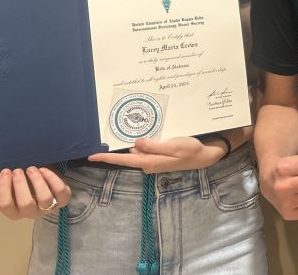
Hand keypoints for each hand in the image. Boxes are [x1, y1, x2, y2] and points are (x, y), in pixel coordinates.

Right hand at [0, 166, 70, 219]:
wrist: (46, 182)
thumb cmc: (25, 182)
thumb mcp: (11, 182)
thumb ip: (3, 180)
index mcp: (15, 211)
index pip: (5, 205)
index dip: (4, 188)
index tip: (5, 171)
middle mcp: (31, 213)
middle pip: (25, 204)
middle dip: (20, 185)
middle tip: (18, 170)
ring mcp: (49, 208)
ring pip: (45, 199)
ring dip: (37, 182)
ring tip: (31, 168)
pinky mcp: (63, 199)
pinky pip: (60, 191)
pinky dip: (52, 179)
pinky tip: (43, 169)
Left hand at [87, 136, 224, 172]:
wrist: (205, 156)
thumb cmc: (190, 150)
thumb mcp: (174, 146)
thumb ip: (154, 145)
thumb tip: (135, 144)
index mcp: (150, 162)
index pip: (124, 160)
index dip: (108, 157)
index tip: (92, 155)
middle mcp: (148, 164)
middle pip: (129, 155)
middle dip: (121, 145)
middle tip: (112, 133)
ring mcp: (153, 162)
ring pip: (138, 151)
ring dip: (136, 143)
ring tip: (134, 132)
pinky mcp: (158, 158)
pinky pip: (146, 150)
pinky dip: (145, 144)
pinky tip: (150, 136)